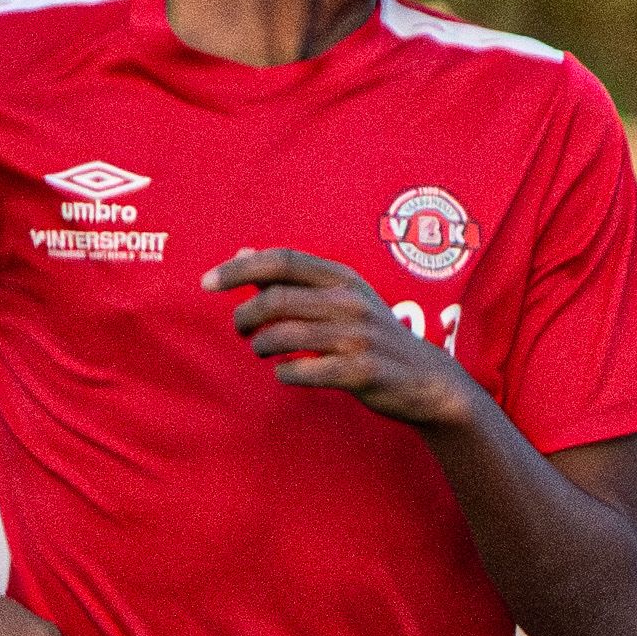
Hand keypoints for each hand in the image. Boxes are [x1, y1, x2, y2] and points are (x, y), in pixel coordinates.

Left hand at [207, 249, 482, 430]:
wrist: (428, 381)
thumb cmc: (376, 336)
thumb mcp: (343, 298)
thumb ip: (293, 279)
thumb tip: (243, 255)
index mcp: (344, 279)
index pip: (282, 260)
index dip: (239, 268)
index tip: (207, 283)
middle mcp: (351, 303)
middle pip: (276, 299)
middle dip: (245, 315)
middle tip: (240, 329)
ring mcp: (357, 338)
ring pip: (284, 335)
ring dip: (262, 345)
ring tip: (262, 350)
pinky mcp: (360, 373)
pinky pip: (302, 371)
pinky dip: (284, 373)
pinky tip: (286, 373)